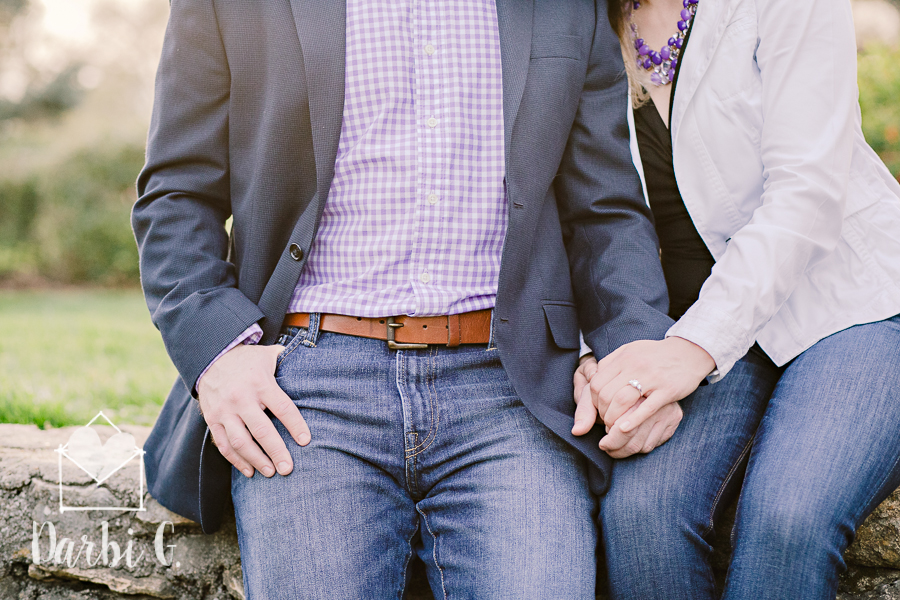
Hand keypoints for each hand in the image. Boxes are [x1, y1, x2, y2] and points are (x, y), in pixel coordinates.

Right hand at [198, 344, 309, 478]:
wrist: (210, 356)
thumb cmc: (248, 360)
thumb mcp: (269, 355)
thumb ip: (290, 361)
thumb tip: (315, 364)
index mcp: (260, 383)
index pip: (282, 407)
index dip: (295, 425)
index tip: (305, 441)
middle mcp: (241, 397)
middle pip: (261, 430)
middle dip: (276, 452)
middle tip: (288, 469)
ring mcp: (224, 410)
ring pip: (240, 442)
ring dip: (256, 460)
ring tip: (271, 472)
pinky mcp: (212, 419)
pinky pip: (224, 444)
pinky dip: (236, 460)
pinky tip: (250, 471)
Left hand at [572, 354, 682, 456]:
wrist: (689, 351)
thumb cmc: (656, 354)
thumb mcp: (631, 350)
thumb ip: (611, 362)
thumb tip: (593, 376)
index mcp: (624, 357)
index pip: (597, 382)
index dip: (593, 400)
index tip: (598, 408)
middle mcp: (635, 366)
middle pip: (606, 394)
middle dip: (602, 412)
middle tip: (604, 421)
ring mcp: (652, 378)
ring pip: (622, 402)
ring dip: (613, 418)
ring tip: (613, 427)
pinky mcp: (667, 390)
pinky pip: (646, 408)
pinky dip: (632, 420)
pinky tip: (624, 429)